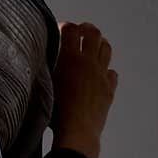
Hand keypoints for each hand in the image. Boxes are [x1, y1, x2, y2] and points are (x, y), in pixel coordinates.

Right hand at [50, 21, 118, 157]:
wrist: (77, 131)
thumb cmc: (55, 109)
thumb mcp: (45, 83)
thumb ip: (48, 66)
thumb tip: (47, 55)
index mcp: (70, 58)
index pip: (71, 29)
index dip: (65, 26)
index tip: (60, 29)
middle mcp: (88, 62)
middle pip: (94, 33)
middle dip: (86, 28)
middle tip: (79, 31)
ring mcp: (102, 75)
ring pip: (106, 48)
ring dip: (99, 44)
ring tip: (91, 48)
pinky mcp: (109, 88)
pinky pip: (112, 72)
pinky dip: (105, 69)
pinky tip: (98, 75)